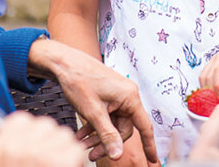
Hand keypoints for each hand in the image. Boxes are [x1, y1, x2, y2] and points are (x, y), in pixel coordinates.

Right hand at [0, 111, 83, 166]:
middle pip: (45, 124)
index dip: (31, 131)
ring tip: (57, 166)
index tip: (34, 144)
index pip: (20, 120)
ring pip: (63, 134)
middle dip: (50, 140)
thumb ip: (4, 142)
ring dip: (64, 150)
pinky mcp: (62, 162)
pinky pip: (75, 148)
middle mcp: (17, 149)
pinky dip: (75, 160)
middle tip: (48, 160)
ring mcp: (40, 155)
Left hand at [28, 40, 157, 163]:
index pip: (144, 126)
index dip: (149, 145)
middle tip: (90, 154)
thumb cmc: (79, 82)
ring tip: (81, 143)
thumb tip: (118, 155)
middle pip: (123, 128)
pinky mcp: (108, 95)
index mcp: (130, 97)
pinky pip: (107, 116)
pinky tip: (81, 133)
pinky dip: (95, 125)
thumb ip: (107, 135)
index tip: (153, 161)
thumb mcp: (93, 112)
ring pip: (112, 123)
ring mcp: (118, 95)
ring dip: (98, 135)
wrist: (64, 63)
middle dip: (107, 142)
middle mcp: (127, 95)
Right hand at [199, 29, 218, 94]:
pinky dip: (206, 85)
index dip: (218, 85)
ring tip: (217, 100)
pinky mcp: (214, 63)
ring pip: (203, 75)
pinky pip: (204, 75)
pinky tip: (214, 94)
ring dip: (207, 89)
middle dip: (211, 90)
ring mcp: (215, 59)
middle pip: (208, 75)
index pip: (218, 71)